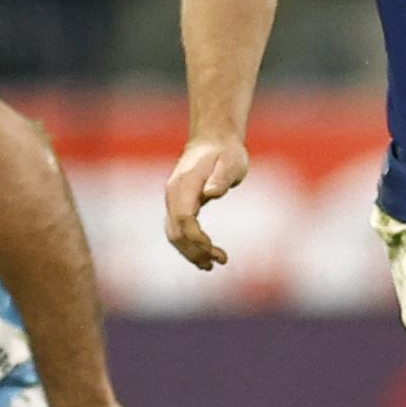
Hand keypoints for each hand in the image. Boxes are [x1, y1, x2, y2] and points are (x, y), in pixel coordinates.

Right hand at [162, 135, 248, 269]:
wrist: (213, 141)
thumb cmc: (226, 152)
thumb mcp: (231, 161)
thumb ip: (221, 177)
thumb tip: (211, 193)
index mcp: (185, 184)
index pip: (184, 218)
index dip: (197, 238)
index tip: (215, 250)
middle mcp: (174, 194)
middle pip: (175, 231)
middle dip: (194, 251)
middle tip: (219, 261)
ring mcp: (174, 200)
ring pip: (174, 234)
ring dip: (190, 252)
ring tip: (212, 265)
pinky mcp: (179, 205)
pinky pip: (178, 230)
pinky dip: (188, 245)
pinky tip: (204, 256)